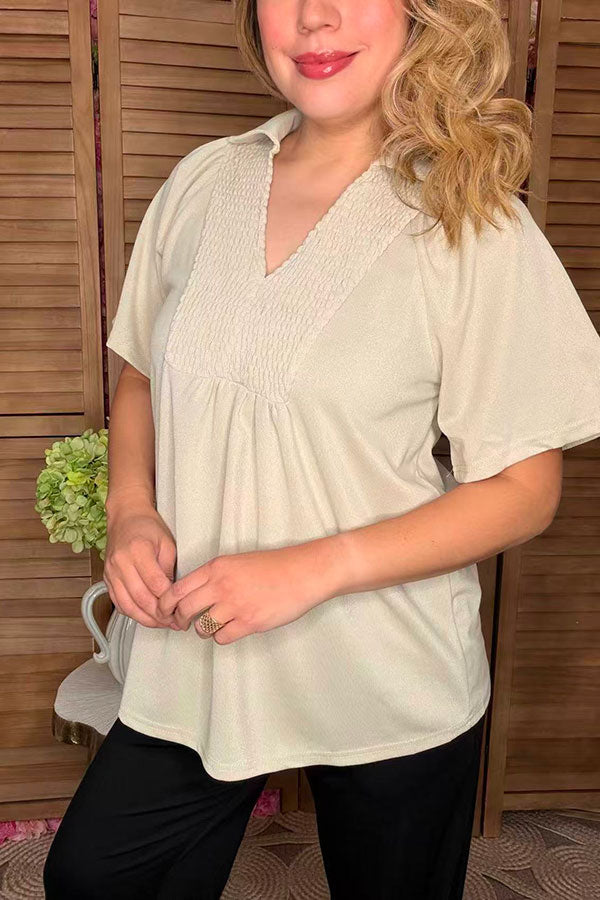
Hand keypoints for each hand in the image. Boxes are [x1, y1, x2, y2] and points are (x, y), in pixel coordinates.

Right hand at [103, 501, 179, 629]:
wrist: (126, 517)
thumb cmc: (148, 527)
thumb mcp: (167, 543)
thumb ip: (169, 568)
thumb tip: (172, 594)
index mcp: (138, 550)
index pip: (155, 584)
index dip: (169, 600)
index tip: (180, 608)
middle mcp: (121, 563)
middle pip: (141, 598)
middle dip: (159, 615)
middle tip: (174, 622)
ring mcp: (111, 572)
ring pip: (128, 605)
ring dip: (146, 619)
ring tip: (161, 624)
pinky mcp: (107, 579)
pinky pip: (118, 603)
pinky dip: (132, 614)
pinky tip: (145, 617)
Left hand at [156, 541, 339, 644]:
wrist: (303, 572)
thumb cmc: (273, 566)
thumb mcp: (237, 561)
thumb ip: (214, 576)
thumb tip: (193, 595)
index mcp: (216, 567)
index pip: (177, 589)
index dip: (166, 604)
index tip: (167, 611)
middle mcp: (221, 585)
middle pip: (184, 609)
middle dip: (179, 620)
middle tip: (184, 624)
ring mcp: (235, 605)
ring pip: (201, 627)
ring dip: (202, 630)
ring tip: (213, 626)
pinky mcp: (249, 622)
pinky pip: (222, 638)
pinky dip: (222, 637)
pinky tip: (231, 629)